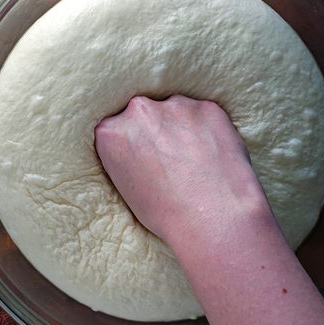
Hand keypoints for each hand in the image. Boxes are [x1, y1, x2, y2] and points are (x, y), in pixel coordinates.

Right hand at [94, 95, 271, 244]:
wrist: (212, 218)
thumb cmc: (167, 214)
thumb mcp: (126, 188)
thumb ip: (125, 157)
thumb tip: (137, 149)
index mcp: (110, 132)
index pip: (116, 128)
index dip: (133, 143)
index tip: (145, 154)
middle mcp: (139, 110)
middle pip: (145, 114)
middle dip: (156, 130)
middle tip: (171, 157)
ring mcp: (175, 106)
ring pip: (176, 112)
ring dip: (183, 129)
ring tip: (196, 160)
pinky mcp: (207, 108)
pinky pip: (205, 116)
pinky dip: (209, 131)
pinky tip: (213, 155)